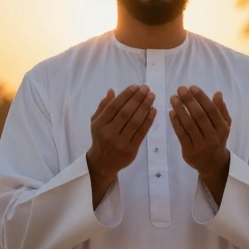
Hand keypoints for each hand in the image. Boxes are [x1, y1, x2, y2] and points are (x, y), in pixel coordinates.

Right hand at [87, 86, 156, 207]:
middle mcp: (109, 133)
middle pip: (126, 113)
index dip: (126, 95)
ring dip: (145, 107)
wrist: (103, 163)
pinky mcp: (130, 150)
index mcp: (99, 124)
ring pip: (135, 122)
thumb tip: (111, 91)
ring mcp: (120, 142)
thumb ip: (103, 106)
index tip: (136, 86)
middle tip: (147, 89)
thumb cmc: (100, 138)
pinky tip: (153, 111)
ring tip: (152, 97)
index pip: (114, 106)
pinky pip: (141, 133)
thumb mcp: (96, 122)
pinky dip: (148, 121)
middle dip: (138, 99)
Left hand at [169, 87, 231, 204]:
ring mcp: (201, 145)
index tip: (192, 87)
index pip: (211, 110)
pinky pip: (181, 135)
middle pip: (199, 116)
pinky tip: (171, 112)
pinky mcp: (189, 152)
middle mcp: (213, 137)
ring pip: (189, 125)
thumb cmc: (217, 139)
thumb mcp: (224, 125)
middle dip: (189, 101)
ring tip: (173, 98)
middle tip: (180, 89)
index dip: (201, 97)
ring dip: (180, 109)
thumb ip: (221, 110)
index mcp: (222, 128)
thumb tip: (218, 93)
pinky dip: (176, 123)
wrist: (213, 164)